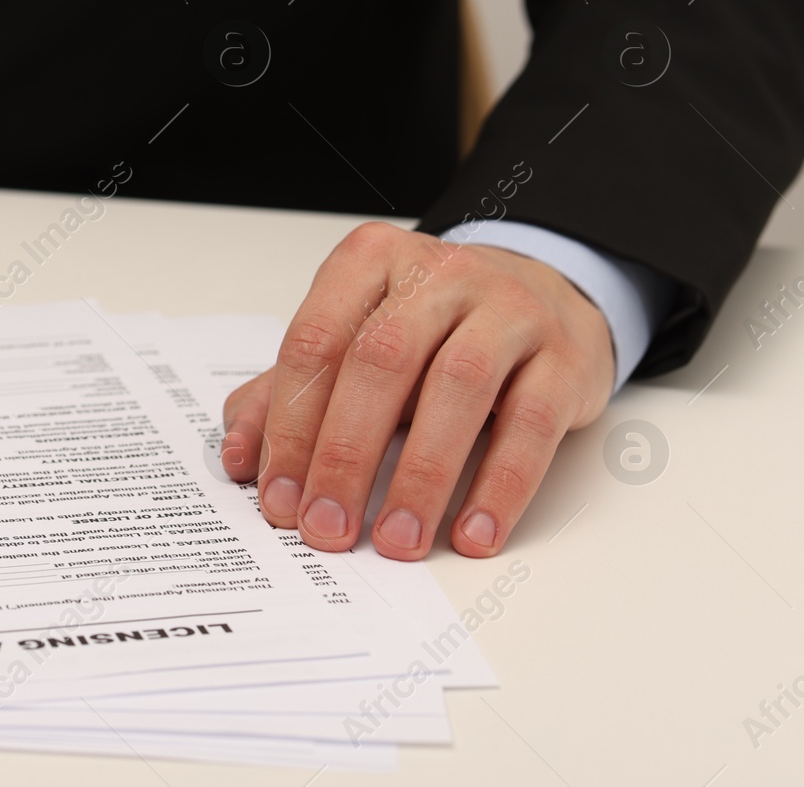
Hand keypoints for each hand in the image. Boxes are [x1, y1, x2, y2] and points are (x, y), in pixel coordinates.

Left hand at [220, 222, 613, 559]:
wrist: (540, 294)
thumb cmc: (428, 330)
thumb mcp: (350, 346)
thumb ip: (286, 395)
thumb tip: (240, 458)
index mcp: (369, 263)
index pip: (316, 342)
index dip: (290, 425)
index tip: (278, 496)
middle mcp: (438, 274)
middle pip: (381, 361)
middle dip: (346, 455)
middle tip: (326, 527)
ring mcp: (508, 308)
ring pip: (457, 387)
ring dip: (421, 476)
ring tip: (396, 541)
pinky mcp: (563, 356)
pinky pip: (530, 423)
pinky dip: (499, 486)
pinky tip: (472, 533)